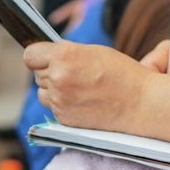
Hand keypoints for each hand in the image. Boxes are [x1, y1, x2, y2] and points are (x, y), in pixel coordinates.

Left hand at [24, 42, 150, 130]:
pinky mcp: (63, 118)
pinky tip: (83, 101)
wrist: (139, 103)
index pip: (30, 54)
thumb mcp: (92, 51)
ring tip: (79, 87)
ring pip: (42, 92)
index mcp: (64, 56)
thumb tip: (44, 56)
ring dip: (54, 89)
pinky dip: (63, 104)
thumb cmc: (121, 73)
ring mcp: (59, 100)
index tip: (47, 57)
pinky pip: (52, 107)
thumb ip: (65, 52)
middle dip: (50, 71)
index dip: (39, 55)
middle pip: (37, 73)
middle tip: (75, 72)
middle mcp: (58, 78)